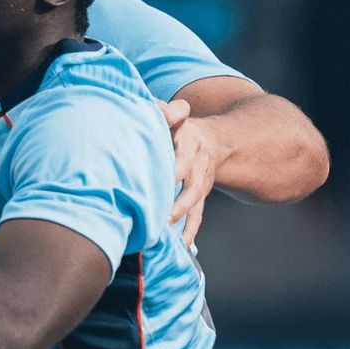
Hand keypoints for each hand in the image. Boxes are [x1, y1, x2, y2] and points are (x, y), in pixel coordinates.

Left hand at [162, 99, 217, 249]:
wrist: (208, 142)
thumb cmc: (176, 128)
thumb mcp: (169, 114)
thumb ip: (157, 109)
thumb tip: (140, 103)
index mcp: (183, 135)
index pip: (176, 134)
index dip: (168, 137)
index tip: (154, 149)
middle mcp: (193, 157)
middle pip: (184, 169)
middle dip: (171, 179)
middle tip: (154, 193)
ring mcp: (199, 178)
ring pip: (193, 195)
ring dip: (180, 209)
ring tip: (166, 222)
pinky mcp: (200, 195)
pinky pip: (197, 214)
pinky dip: (190, 230)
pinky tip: (182, 245)